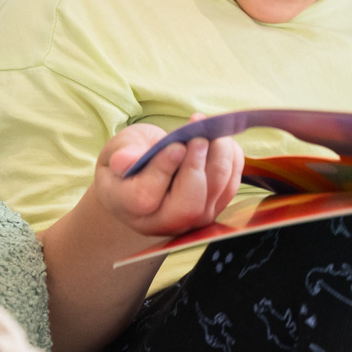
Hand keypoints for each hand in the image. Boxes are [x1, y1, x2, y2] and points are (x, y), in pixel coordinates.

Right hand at [93, 116, 244, 238]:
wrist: (146, 173)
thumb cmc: (130, 159)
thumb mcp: (119, 149)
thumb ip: (123, 154)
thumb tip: (124, 161)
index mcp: (129, 207)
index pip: (145, 197)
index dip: (163, 169)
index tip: (175, 146)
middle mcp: (162, 222)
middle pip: (188, 207)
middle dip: (198, 166)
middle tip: (198, 137)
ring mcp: (192, 220)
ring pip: (216, 192)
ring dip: (219, 155)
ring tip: (209, 129)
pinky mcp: (214, 208)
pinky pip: (231, 185)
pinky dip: (231, 158)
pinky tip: (219, 140)